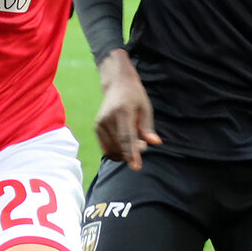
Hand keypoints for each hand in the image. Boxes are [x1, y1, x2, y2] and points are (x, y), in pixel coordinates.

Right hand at [94, 49, 160, 169]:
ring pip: (110, 150)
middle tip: (142, 144)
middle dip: (131, 153)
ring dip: (123, 154)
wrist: (117, 84)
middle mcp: (108, 118)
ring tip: (134, 143)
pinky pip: (105, 148)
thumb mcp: (146, 108)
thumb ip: (148, 127)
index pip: (126, 137)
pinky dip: (115, 151)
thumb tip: (155, 143)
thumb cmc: (135, 96)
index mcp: (122, 111)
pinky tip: (124, 144)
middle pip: (118, 146)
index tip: (136, 166)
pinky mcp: (96, 127)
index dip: (131, 153)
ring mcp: (100, 123)